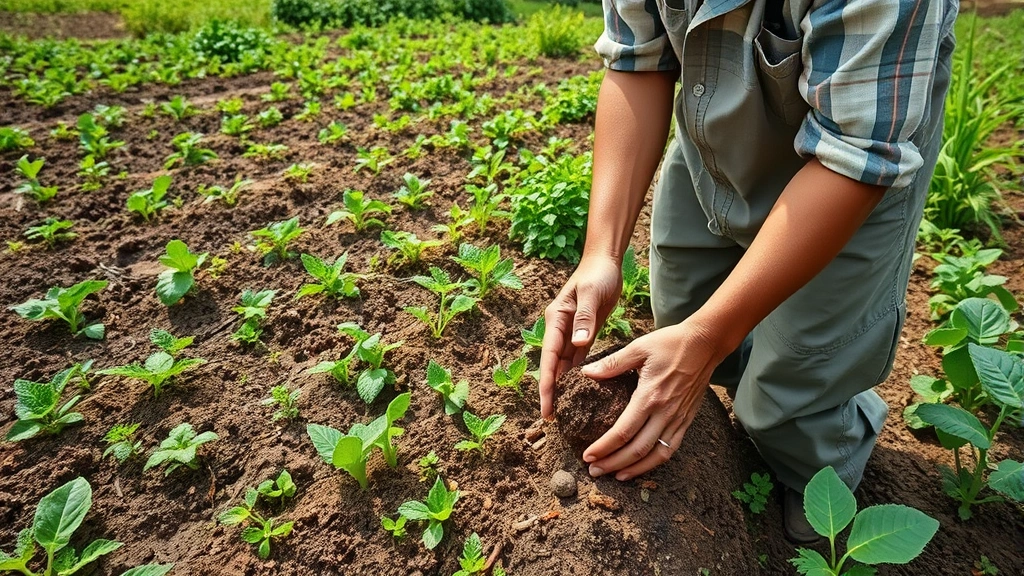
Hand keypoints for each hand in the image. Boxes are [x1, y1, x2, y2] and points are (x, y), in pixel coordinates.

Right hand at [538, 255, 622, 419]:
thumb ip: (584, 318)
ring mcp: (571, 333)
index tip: (545, 408)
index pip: (549, 359)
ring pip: (564, 366)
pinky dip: (578, 376)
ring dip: (563, 387)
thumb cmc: (597, 275)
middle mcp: (560, 330)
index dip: (546, 385)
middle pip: (553, 367)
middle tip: (551, 420)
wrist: (606, 262)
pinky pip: (578, 360)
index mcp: (556, 321)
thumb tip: (576, 344)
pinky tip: (581, 392)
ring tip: (564, 412)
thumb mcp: (591, 294)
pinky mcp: (584, 334)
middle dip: (551, 393)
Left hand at [579, 318, 724, 480]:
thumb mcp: (639, 347)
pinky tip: (641, 465)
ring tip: (615, 475)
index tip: (587, 455)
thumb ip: (612, 363)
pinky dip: (654, 461)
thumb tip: (587, 372)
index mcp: (650, 396)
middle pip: (637, 450)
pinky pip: (671, 448)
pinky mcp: (687, 419)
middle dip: (613, 464)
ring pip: (656, 455)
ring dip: (634, 469)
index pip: (623, 431)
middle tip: (594, 471)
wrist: (705, 343)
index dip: (604, 447)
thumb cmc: (671, 343)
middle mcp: (665, 412)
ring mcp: (678, 418)